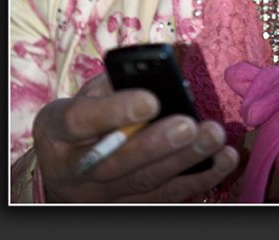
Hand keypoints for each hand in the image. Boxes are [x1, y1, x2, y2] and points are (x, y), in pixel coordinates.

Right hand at [32, 73, 238, 202]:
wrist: (60, 172)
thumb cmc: (79, 122)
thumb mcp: (81, 96)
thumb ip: (112, 84)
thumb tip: (155, 71)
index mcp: (57, 131)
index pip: (81, 122)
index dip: (115, 111)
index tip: (150, 99)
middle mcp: (76, 169)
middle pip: (117, 162)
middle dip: (158, 144)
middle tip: (190, 125)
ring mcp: (101, 195)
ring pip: (144, 184)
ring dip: (184, 162)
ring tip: (215, 139)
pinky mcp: (125, 207)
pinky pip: (162, 198)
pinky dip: (196, 181)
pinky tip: (221, 162)